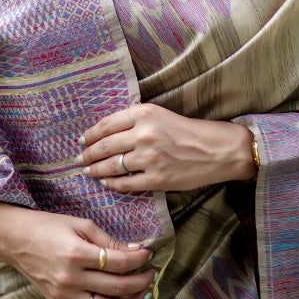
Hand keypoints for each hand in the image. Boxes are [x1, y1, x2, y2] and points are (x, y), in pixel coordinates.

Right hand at [0, 201, 154, 298]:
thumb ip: (107, 240)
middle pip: (117, 287)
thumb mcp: (80, 224)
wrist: (17, 240)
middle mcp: (71, 278)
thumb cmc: (49, 227)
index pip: (119, 262)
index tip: (148, 254)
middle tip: (150, 274)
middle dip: (140, 281)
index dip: (139, 259)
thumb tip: (134, 250)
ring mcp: (65, 295)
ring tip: (141, 294)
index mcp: (77, 254)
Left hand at [78, 103, 255, 192]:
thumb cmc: (190, 131)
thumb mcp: (161, 115)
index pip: (106, 124)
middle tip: (79, 159)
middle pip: (105, 146)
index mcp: (144, 113)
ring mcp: (150, 158)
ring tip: (89, 171)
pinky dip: (113, 184)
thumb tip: (107, 133)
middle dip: (88, 154)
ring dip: (96, 170)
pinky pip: (126, 184)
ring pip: (112, 166)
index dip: (90, 134)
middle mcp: (144, 134)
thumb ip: (135, 121)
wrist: (218, 150)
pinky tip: (107, 183)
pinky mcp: (157, 178)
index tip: (82, 140)